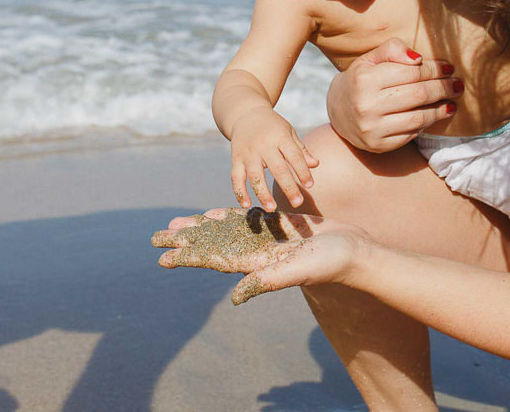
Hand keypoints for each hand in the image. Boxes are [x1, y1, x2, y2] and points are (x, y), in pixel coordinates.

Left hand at [152, 207, 369, 303]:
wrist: (354, 252)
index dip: (187, 256)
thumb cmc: (329, 264)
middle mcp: (255, 252)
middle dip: (185, 240)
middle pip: (211, 244)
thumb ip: (266, 280)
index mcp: (255, 263)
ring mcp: (265, 239)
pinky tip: (213, 212)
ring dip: (200, 227)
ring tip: (177, 224)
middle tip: (156, 235)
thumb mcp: (296, 271)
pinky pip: (245, 219)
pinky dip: (228, 215)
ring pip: (224, 230)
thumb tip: (235, 296)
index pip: (212, 259)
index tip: (161, 257)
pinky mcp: (278, 227)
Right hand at [229, 107, 318, 210]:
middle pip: (277, 168)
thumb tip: (316, 164)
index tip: (310, 185)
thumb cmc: (272, 126)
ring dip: (263, 194)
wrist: (245, 113)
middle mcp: (264, 145)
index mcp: (280, 137)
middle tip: (298, 203)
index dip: (302, 171)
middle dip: (288, 187)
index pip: (294, 156)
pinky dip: (240, 192)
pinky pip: (236, 178)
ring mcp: (248, 153)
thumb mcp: (288, 132)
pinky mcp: (235, 159)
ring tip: (272, 208)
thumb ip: (301, 149)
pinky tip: (246, 205)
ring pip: (255, 176)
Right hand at [326, 38, 461, 152]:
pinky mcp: (378, 145)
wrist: (338, 111)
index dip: (434, 70)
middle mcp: (367, 105)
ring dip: (440, 110)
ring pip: (418, 118)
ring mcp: (372, 128)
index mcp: (365, 79)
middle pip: (418, 95)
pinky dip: (426, 124)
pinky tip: (434, 115)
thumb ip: (392, 50)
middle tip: (457, 84)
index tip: (448, 68)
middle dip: (443, 88)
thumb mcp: (370, 59)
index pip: (411, 73)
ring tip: (452, 102)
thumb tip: (418, 59)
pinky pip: (411, 134)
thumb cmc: (360, 80)